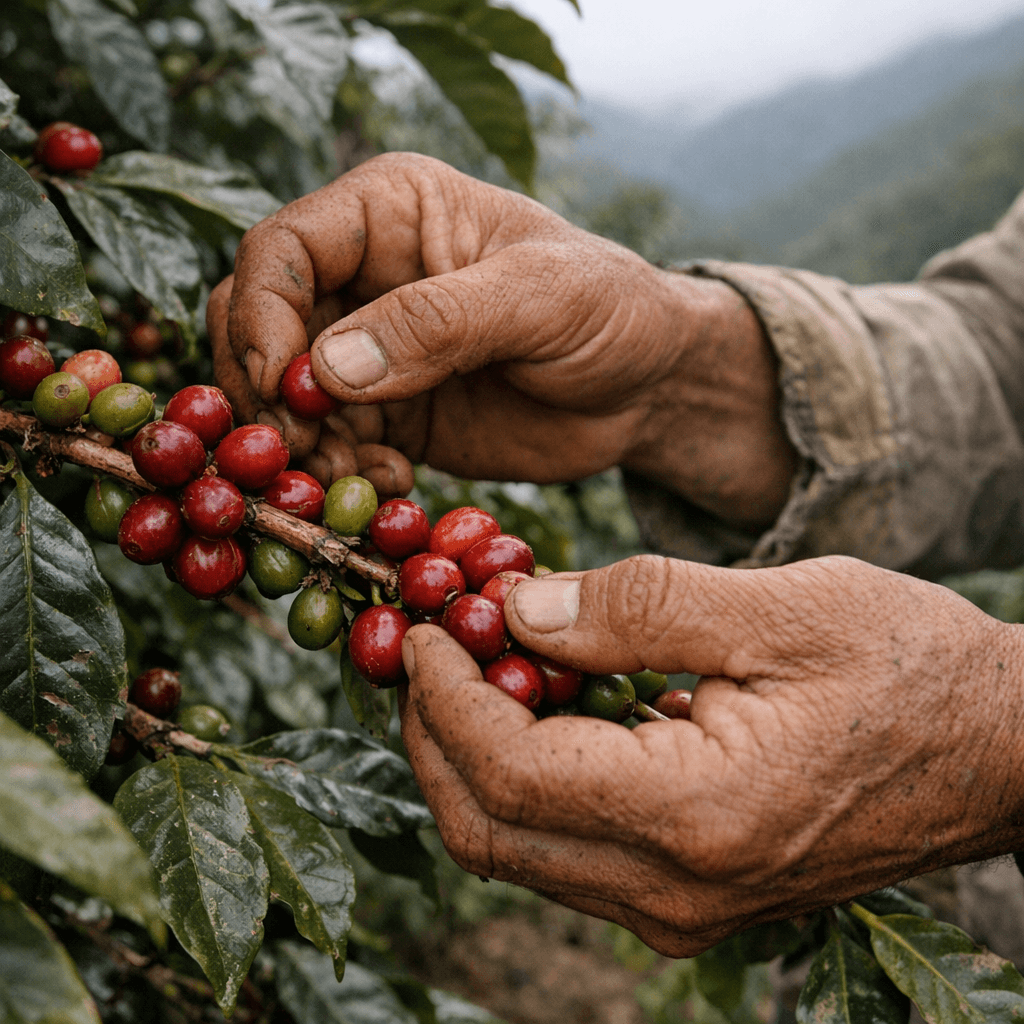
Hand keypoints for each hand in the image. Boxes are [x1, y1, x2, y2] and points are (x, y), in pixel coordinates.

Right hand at [209, 152, 794, 527]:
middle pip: (255, 324)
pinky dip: (340, 473)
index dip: (262, 320)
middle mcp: (364, 275)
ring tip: (355, 475)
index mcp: (389, 211)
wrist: (648, 389)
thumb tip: (324, 370)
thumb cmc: (612, 312)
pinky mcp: (387, 415)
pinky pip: (327, 445)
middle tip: (309, 448)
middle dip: (267, 392)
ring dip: (301, 444)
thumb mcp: (541, 298)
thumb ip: (439, 323)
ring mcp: (370, 350)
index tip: (286, 389)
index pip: (280, 252)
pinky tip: (394, 486)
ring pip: (279, 394)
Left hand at [399, 555, 1023, 955]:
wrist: (1002, 748)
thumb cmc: (907, 666)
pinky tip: (538, 705)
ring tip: (472, 666)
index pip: (506, 771)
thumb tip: (517, 609)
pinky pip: (568, 850)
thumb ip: (634, 607)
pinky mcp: (692, 895)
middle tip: (424, 648)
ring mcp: (683, 906)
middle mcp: (677, 889)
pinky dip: (525, 780)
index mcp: (695, 815)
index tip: (420, 627)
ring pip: (518, 849)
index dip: (442, 695)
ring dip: (471, 758)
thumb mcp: (775, 606)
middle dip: (433, 735)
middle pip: (490, 830)